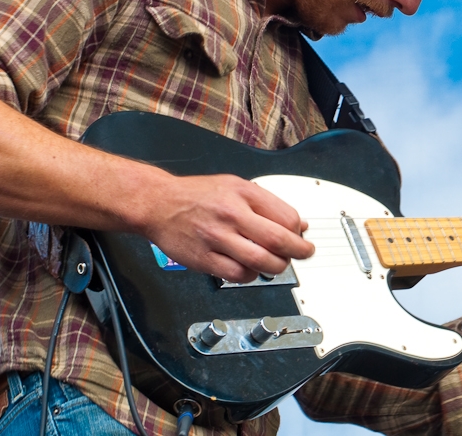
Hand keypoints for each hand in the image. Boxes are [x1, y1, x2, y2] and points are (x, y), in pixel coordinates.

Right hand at [137, 173, 314, 282]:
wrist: (158, 203)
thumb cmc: (198, 195)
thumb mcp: (236, 186)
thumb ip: (267, 204)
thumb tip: (299, 224)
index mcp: (243, 193)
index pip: (286, 216)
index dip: (298, 231)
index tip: (300, 236)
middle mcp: (231, 214)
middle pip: (278, 240)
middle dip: (298, 252)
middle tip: (303, 254)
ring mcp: (216, 237)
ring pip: (260, 261)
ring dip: (276, 267)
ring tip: (276, 264)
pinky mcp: (203, 258)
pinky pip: (238, 274)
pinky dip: (251, 275)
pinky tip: (251, 268)